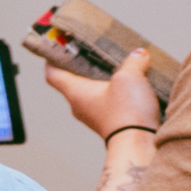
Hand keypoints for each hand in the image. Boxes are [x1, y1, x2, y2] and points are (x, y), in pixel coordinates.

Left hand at [45, 49, 160, 141]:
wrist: (138, 144)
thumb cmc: (126, 113)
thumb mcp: (129, 77)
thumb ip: (132, 61)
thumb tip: (138, 54)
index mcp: (75, 91)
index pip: (53, 73)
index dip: (53, 58)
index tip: (57, 46)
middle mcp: (78, 104)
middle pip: (72, 80)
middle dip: (81, 64)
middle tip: (92, 50)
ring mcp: (93, 114)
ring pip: (91, 91)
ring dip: (101, 78)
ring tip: (117, 64)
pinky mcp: (108, 120)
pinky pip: (106, 100)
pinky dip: (113, 90)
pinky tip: (130, 83)